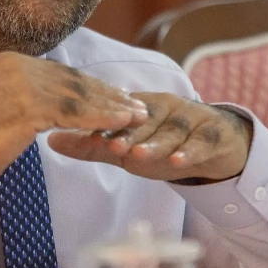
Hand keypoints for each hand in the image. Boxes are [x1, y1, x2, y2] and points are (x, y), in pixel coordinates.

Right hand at [0, 52, 148, 191]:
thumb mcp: (6, 104)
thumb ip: (31, 94)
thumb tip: (59, 99)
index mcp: (12, 61)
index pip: (62, 73)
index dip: (94, 86)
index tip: (119, 95)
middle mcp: (18, 65)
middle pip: (74, 81)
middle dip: (108, 95)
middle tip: (136, 106)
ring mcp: (23, 84)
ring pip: (78, 96)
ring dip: (111, 107)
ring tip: (136, 117)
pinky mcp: (29, 107)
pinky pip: (73, 113)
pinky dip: (99, 119)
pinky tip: (118, 124)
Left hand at [47, 93, 252, 182]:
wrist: (216, 146)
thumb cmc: (163, 143)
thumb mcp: (126, 148)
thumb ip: (92, 145)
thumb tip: (51, 139)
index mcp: (141, 105)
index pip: (120, 111)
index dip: (105, 122)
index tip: (86, 135)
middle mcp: (166, 107)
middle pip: (146, 118)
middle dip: (128, 133)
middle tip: (111, 146)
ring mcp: (191, 119)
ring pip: (172, 130)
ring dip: (156, 142)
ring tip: (138, 154)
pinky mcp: (213, 134)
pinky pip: (201, 142)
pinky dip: (190, 152)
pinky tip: (177, 161)